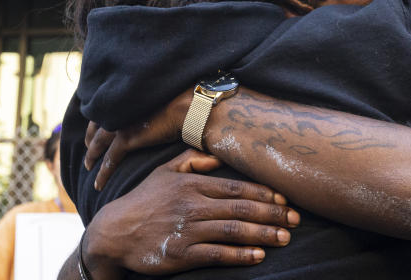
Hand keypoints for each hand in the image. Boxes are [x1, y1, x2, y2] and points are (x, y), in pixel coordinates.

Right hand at [81, 149, 298, 278]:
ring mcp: (187, 230)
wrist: (114, 232)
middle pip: (240, 209)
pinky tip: (258, 256)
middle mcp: (192, 204)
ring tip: (284, 238)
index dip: (263, 194)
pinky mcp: (182, 253)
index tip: (285, 199)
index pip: (235, 187)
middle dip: (272, 215)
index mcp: (191, 183)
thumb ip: (192, 159)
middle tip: (296, 221)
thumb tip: (220, 155)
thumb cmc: (143, 200)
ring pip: (233, 231)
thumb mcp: (164, 171)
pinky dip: (240, 255)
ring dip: (263, 235)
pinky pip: (217, 254)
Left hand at [85, 90, 190, 189]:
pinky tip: (98, 185)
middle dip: (90, 137)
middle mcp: (119, 108)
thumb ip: (150, 103)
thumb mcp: (159, 97)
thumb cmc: (182, 100)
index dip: (97, 119)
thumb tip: (154, 108)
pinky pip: (109, 160)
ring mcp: (121, 124)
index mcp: (126, 97)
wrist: (189, 107)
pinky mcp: (127, 139)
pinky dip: (102, 173)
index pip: (104, 108)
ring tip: (88, 166)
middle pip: (95, 125)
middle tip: (88, 147)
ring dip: (91, 156)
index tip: (94, 127)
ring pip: (97, 144)